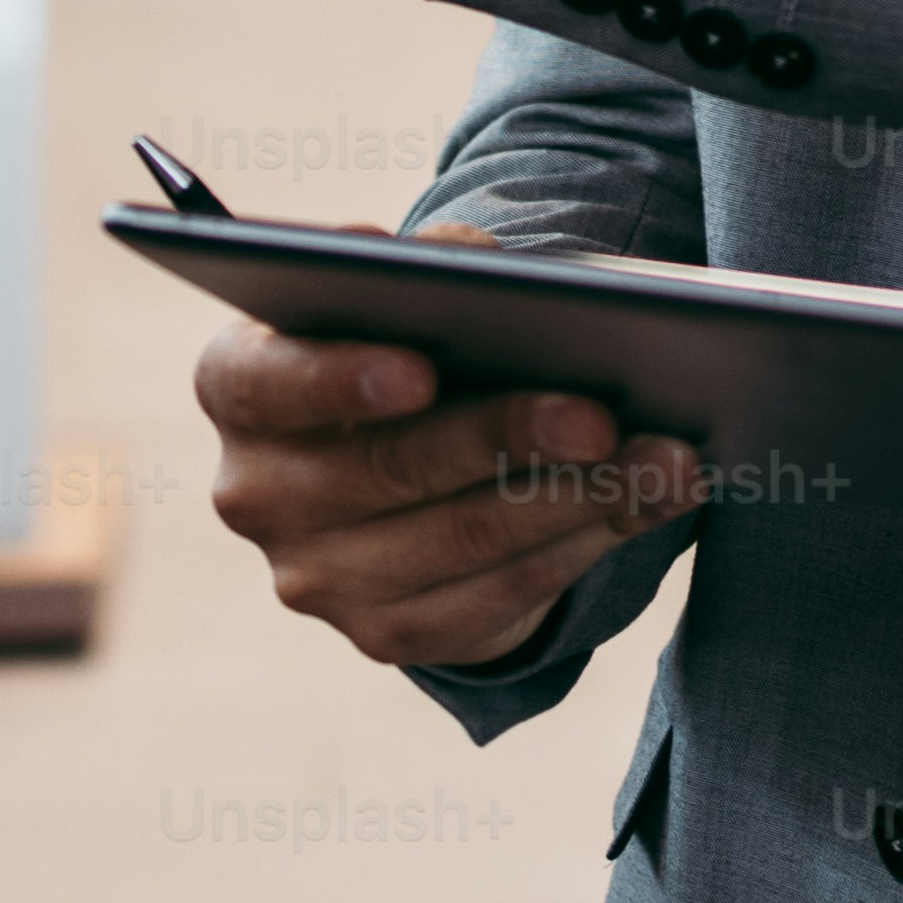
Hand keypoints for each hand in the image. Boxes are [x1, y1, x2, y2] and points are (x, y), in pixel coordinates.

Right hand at [194, 230, 705, 669]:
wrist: (402, 461)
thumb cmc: (403, 341)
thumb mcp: (399, 293)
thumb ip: (429, 267)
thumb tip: (496, 270)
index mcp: (238, 382)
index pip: (268, 381)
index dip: (339, 378)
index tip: (420, 370)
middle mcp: (256, 491)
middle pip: (389, 469)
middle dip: (506, 438)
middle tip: (600, 417)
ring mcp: (314, 577)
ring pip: (459, 541)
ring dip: (575, 501)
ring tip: (664, 460)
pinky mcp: (382, 635)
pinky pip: (492, 601)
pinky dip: (578, 550)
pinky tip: (645, 508)